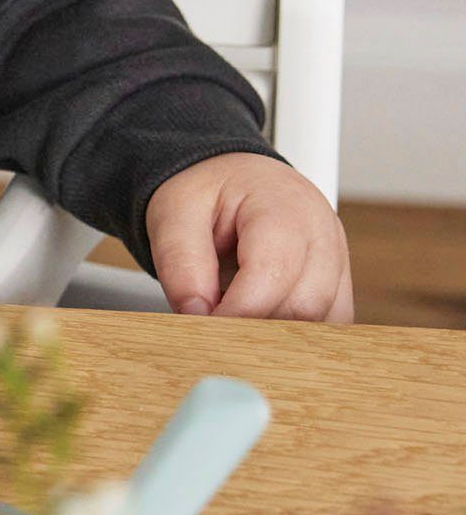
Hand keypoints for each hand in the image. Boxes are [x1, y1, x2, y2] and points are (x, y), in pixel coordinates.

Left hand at [145, 154, 353, 322]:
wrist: (232, 177)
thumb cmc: (208, 192)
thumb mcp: (175, 213)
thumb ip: (181, 264)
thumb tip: (197, 316)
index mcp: (284, 206)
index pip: (272, 274)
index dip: (237, 312)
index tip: (205, 330)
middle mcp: (322, 232)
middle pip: (305, 305)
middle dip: (258, 329)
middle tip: (217, 337)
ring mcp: (337, 258)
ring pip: (325, 322)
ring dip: (280, 337)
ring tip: (237, 331)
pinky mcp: (338, 281)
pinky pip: (331, 324)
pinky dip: (298, 336)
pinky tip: (262, 331)